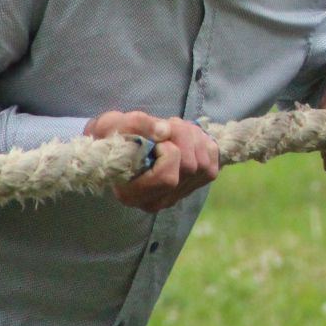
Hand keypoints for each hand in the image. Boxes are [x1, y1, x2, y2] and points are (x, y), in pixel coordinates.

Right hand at [85, 111, 219, 212]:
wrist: (118, 145)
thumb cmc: (113, 136)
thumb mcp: (113, 124)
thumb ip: (138, 125)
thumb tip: (165, 130)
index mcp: (132, 193)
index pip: (167, 178)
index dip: (169, 151)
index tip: (155, 138)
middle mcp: (156, 201)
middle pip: (189, 168)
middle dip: (183, 136)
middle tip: (168, 124)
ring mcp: (176, 197)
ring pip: (204, 166)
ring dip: (195, 138)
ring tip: (175, 128)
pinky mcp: (191, 187)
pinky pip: (213, 165)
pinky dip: (205, 145)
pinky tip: (188, 138)